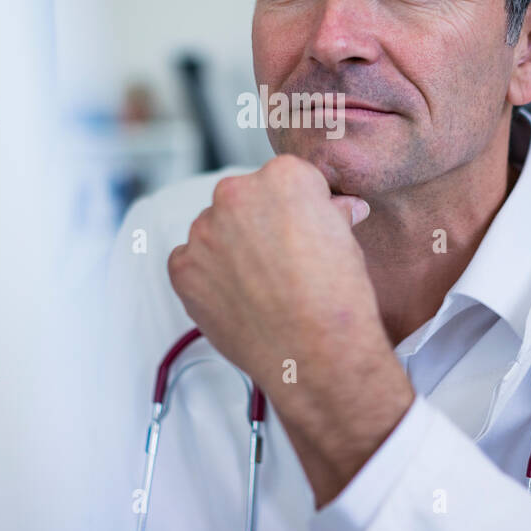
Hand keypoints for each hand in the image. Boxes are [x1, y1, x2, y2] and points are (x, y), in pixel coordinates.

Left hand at [167, 154, 414, 504]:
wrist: (316, 353)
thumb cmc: (337, 299)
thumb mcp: (346, 240)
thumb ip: (330, 214)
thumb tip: (337, 209)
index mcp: (282, 176)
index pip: (283, 180)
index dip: (297, 210)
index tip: (304, 232)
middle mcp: (237, 194)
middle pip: (243, 200)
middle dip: (258, 225)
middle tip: (281, 261)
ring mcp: (204, 231)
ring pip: (213, 230)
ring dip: (229, 249)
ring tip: (260, 285)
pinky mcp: (183, 267)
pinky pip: (189, 261)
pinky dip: (206, 276)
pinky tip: (236, 297)